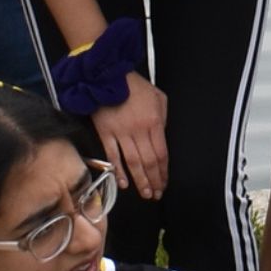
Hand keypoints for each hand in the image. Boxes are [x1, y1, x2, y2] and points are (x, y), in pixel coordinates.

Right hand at [99, 69, 170, 199]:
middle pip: (148, 162)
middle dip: (154, 180)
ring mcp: (121, 133)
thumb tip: (162, 136)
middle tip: (156, 194)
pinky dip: (118, 171)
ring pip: (132, 163)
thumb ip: (162, 119)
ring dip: (139, 181)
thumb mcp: (158, 97)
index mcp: (153, 122)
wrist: (108, 76)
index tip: (165, 182)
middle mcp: (138, 130)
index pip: (162, 154)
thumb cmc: (134, 85)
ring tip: (145, 193)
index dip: (164, 171)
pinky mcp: (105, 133)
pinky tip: (123, 183)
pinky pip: (112, 156)